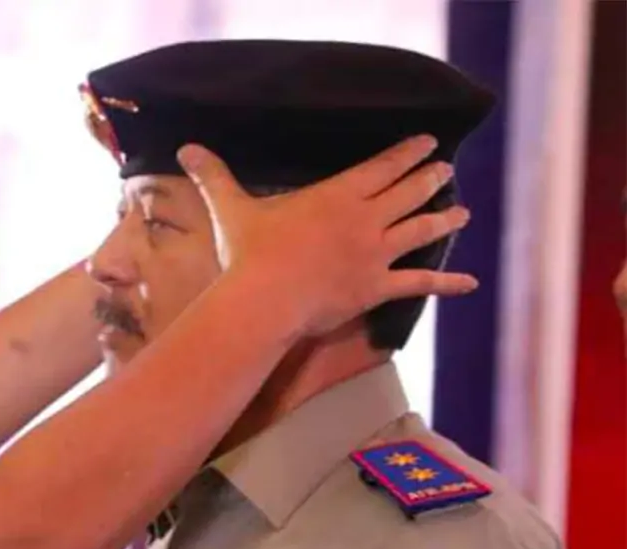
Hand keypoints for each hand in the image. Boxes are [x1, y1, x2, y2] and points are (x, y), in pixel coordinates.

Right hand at [179, 136, 477, 336]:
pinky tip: (469, 282)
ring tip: (462, 212)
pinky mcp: (377, 287)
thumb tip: (186, 148)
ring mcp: (376, 254)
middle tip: (445, 171)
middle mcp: (366, 220)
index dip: (407, 153)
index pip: (382, 167)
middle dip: (430, 180)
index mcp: (338, 195)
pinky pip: (419, 284)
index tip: (427, 143)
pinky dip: (447, 283)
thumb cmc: (249, 253)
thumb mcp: (231, 209)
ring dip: (443, 219)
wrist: (265, 299)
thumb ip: (215, 177)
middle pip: (408, 193)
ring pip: (420, 231)